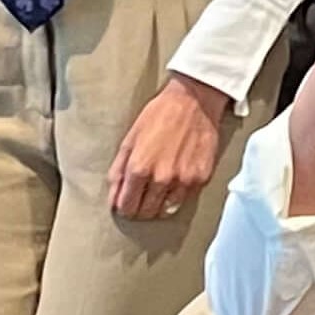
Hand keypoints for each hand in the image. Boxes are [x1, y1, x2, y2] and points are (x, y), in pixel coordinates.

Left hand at [108, 73, 234, 220]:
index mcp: (140, 168)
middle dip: (139, 208)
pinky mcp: (201, 179)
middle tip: (140, 197)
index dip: (123, 206)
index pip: (126, 206)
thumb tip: (113, 197)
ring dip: (159, 204)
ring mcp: (183, 181)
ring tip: (158, 189)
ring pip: (166, 210)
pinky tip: (175, 180)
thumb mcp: (130, 139)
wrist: (194, 102)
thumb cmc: (160, 115)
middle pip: (146, 212)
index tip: (125, 202)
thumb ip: (119, 170)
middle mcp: (162, 179)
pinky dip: (177, 195)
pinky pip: (185, 199)